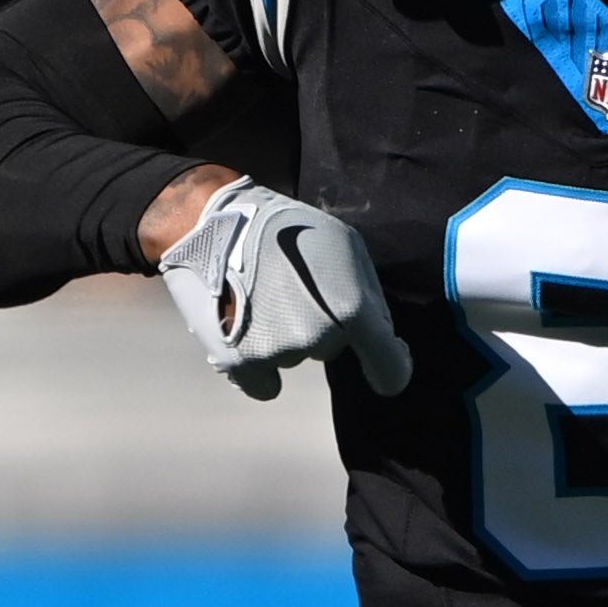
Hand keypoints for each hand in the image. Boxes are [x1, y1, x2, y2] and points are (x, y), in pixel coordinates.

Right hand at [158, 178, 412, 400]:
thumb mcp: (346, 244)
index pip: (391, 370)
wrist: (214, 222)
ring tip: (264, 292)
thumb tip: (380, 337)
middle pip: (333, 350)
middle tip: (296, 287)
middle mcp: (317, 338)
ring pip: (296, 356)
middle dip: (324, 325)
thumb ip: (369, 295)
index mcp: (352, 309)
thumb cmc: (288, 227)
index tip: (384, 362)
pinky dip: (259, 365)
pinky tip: (248, 328)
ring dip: (287, 335)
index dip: (393, 368)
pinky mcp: (238, 363)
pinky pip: (265, 384)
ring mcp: (276, 353)